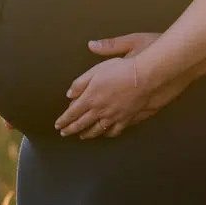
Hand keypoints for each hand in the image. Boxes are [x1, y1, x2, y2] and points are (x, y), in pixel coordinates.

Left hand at [54, 34, 185, 138]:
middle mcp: (101, 110)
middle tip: (64, 133)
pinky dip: (107, 133)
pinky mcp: (128, 118)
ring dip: (87, 133)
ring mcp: (115, 116)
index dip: (64, 120)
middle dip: (71, 129)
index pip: (73, 112)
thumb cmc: (123, 68)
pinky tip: (105, 133)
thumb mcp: (97, 69)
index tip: (58, 125)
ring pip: (97, 129)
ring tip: (81, 136)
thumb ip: (81, 81)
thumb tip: (70, 93)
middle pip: (82, 123)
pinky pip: (115, 130)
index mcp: (91, 97)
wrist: (147, 76)